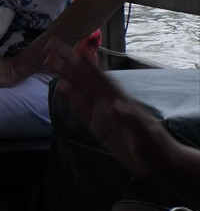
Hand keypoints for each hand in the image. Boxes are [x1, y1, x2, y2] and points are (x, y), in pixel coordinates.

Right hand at [50, 42, 163, 178]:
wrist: (158, 163)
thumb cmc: (155, 148)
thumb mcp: (145, 135)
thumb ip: (130, 119)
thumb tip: (113, 105)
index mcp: (119, 101)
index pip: (98, 78)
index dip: (85, 64)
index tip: (72, 49)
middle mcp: (108, 102)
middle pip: (85, 78)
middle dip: (70, 62)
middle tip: (53, 46)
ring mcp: (103, 113)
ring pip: (81, 89)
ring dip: (67, 75)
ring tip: (52, 61)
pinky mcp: (99, 125)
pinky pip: (82, 107)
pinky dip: (72, 97)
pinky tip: (62, 87)